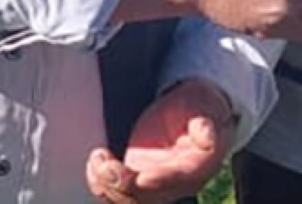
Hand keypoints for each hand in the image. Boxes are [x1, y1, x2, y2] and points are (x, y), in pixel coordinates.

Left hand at [85, 79, 232, 203]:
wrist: (188, 112)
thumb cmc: (198, 108)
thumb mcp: (205, 107)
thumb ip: (204, 122)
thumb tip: (206, 132)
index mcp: (199, 166)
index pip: (180, 179)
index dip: (161, 180)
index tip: (142, 177)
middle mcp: (176, 183)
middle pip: (149, 197)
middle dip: (124, 185)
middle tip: (106, 164)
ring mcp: (155, 184)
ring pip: (129, 199)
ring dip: (107, 186)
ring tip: (98, 159)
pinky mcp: (136, 179)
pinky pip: (116, 192)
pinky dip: (100, 183)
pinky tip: (95, 164)